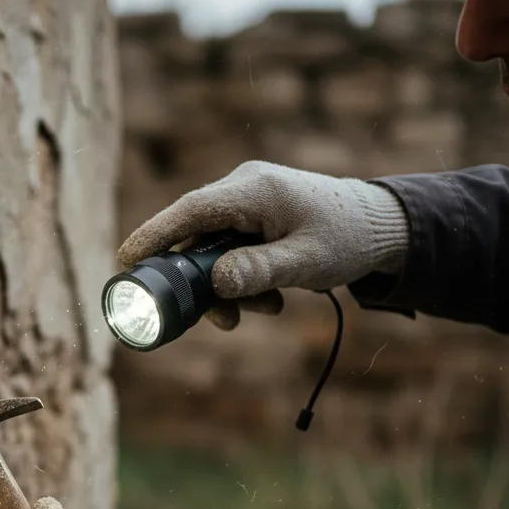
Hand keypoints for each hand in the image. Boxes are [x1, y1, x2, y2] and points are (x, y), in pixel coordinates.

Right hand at [117, 161, 409, 330]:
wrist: (384, 225)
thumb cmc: (350, 238)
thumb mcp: (306, 261)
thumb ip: (259, 272)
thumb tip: (215, 285)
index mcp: (252, 190)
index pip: (188, 212)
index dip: (153, 235)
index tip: (124, 261)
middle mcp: (243, 190)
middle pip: (194, 236)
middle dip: (198, 281)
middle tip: (214, 318)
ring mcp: (246, 203)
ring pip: (210, 249)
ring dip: (225, 287)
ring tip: (259, 312)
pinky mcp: (253, 218)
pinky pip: (227, 250)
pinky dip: (238, 279)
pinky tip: (265, 300)